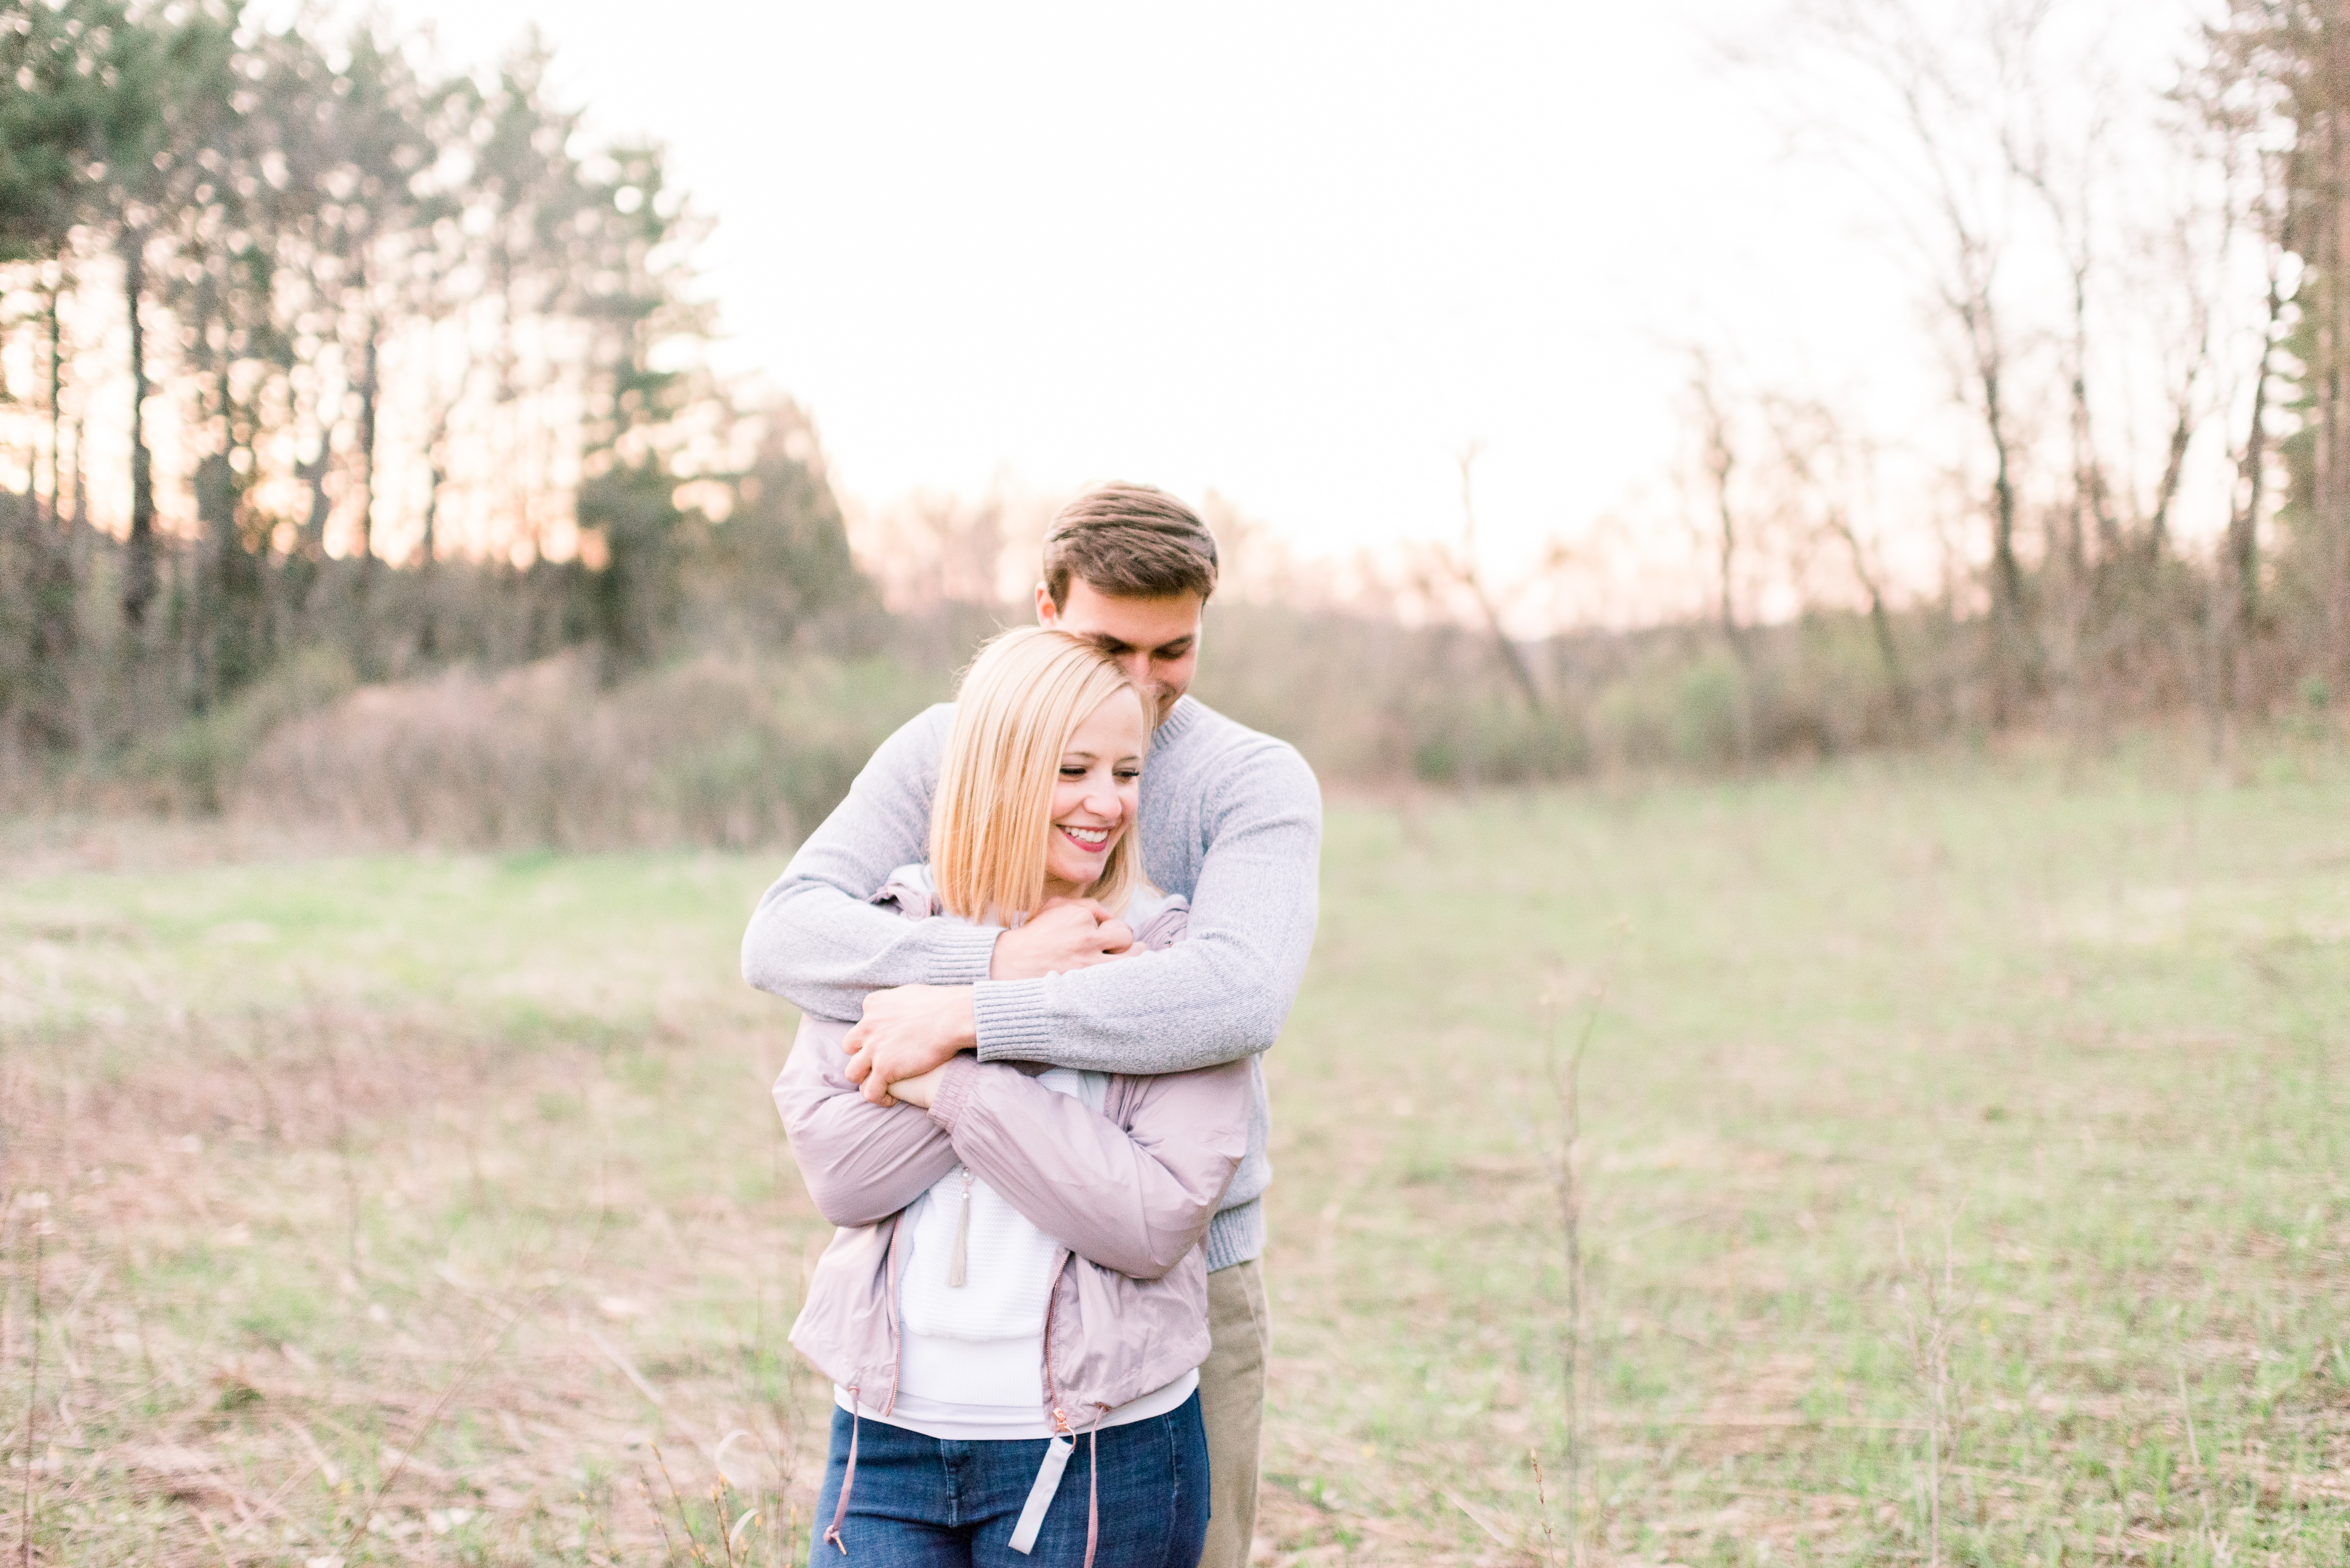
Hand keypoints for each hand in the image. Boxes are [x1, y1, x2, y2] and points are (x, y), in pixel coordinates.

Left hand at [844, 985, 976, 1105]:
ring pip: (853, 1071)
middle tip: (880, 1064)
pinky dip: (878, 1097)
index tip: (888, 1043)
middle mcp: (867, 1025)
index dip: (873, 1036)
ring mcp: (873, 1048)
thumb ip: (896, 1001)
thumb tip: (900, 1006)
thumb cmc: (942, 1004)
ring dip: (865, 1078)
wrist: (953, 1017)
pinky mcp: (884, 1068)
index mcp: (873, 1004)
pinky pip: (870, 1091)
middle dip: (862, 1055)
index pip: (862, 1023)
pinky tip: (891, 1099)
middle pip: (850, 1046)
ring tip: (881, 1084)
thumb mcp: (909, 993)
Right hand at [990, 898, 1134, 980]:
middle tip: (1119, 955)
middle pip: (1127, 938)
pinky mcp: (1084, 986)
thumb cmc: (1032, 937)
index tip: (1106, 944)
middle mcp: (1087, 938)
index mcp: (1080, 917)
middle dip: (1126, 946)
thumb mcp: (1054, 907)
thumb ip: (1088, 906)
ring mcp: (1087, 964)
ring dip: (1129, 963)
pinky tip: (1115, 987)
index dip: (1114, 934)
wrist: (1007, 966)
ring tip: (1120, 969)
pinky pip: (1116, 983)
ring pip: (1131, 960)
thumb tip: (1112, 916)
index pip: (1116, 924)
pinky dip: (1120, 983)